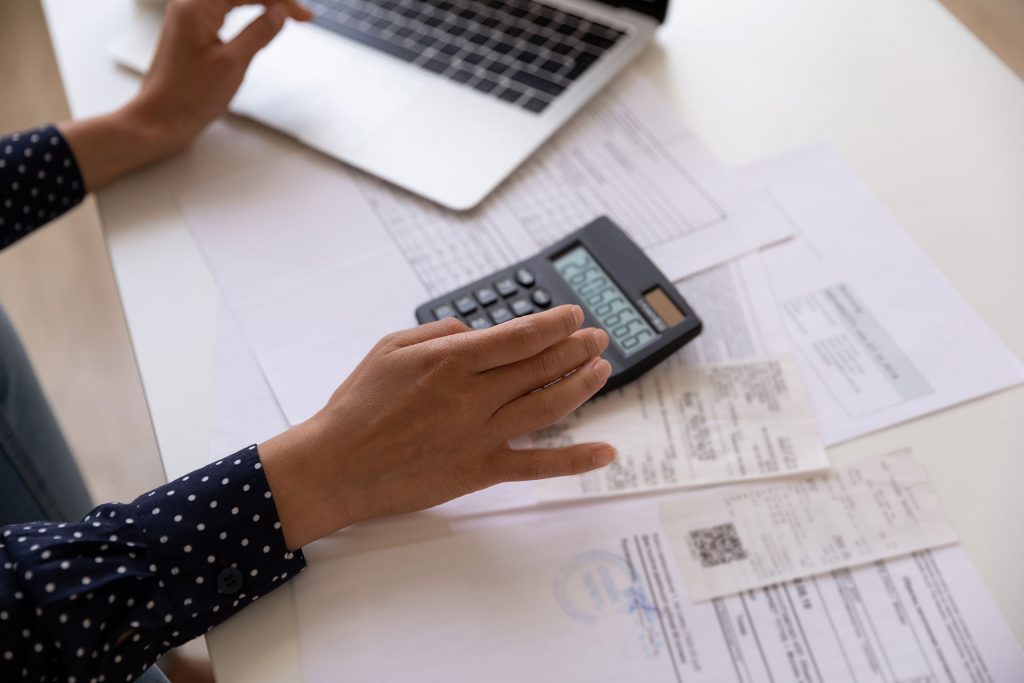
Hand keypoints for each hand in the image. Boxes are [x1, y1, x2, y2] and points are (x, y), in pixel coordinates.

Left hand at [59, 0, 311, 189]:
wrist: (160, 120)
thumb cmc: (188, 96)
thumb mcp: (233, 64)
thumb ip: (259, 32)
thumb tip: (280, 13)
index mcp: (196, 5)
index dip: (280, 0)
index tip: (305, 16)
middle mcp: (189, 4)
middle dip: (273, 0)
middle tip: (303, 16)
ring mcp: (189, 18)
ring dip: (262, 4)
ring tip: (288, 16)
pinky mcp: (192, 32)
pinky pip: (224, 11)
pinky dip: (247, 13)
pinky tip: (263, 20)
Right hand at [260, 305, 615, 549]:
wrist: (336, 465)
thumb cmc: (357, 406)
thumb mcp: (390, 348)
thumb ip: (440, 333)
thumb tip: (478, 333)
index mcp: (452, 361)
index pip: (522, 336)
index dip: (556, 324)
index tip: (573, 317)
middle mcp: (474, 395)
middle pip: (541, 366)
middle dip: (577, 348)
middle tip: (597, 338)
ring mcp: (481, 434)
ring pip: (548, 405)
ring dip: (582, 385)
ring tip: (602, 370)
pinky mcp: (481, 470)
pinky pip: (536, 464)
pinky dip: (575, 460)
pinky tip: (606, 452)